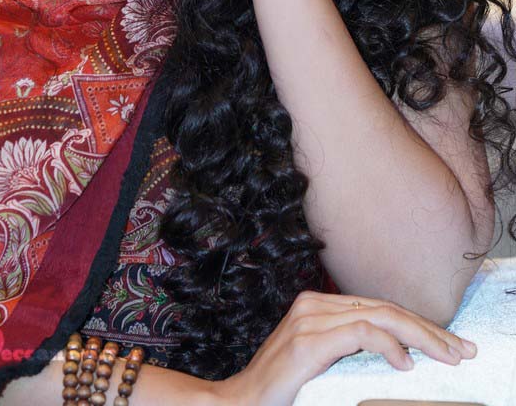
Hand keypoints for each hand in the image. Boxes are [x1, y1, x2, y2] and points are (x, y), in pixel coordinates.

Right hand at [214, 290, 477, 405]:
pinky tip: (406, 363)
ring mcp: (310, 318)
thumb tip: (400, 355)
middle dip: (429, 329)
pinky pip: (360, 333)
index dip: (419, 324)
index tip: (450, 344)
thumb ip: (350, 351)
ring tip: (446, 355)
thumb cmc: (282, 391)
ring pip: (379, 315)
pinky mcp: (307, 340)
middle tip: (462, 349)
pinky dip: (388, 345)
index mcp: (319, 305)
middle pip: (385, 307)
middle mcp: (315, 304)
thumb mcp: (323, 365)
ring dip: (420, 336)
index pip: (380, 307)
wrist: (239, 404)